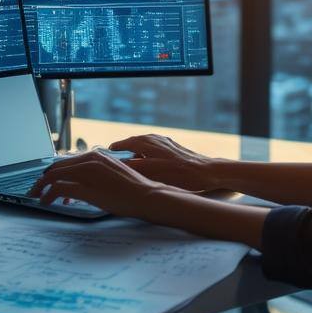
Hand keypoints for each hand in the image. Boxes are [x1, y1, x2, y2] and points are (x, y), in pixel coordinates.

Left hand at [27, 150, 174, 220]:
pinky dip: (48, 195)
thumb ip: (96, 173)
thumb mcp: (112, 174)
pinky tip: (46, 202)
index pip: (66, 161)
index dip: (53, 171)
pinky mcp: (86, 188)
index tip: (46, 181)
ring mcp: (87, 173)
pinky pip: (59, 188)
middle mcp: (90, 160)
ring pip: (54, 175)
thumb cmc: (132, 189)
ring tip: (38, 196)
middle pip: (56, 167)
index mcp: (96, 156)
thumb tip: (81, 182)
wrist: (146, 196)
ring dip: (42, 187)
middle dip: (43, 179)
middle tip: (35, 189)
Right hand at [107, 134, 222, 192]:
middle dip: (124, 154)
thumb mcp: (150, 172)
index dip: (113, 151)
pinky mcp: (172, 148)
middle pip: (132, 145)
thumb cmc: (178, 174)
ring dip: (136, 157)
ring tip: (132, 170)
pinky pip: (153, 151)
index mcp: (145, 141)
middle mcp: (153, 138)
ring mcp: (164, 142)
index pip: (122, 144)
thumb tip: (116, 164)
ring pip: (144, 148)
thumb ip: (132, 167)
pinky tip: (150, 170)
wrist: (206, 172)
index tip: (105, 156)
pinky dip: (147, 158)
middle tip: (116, 166)